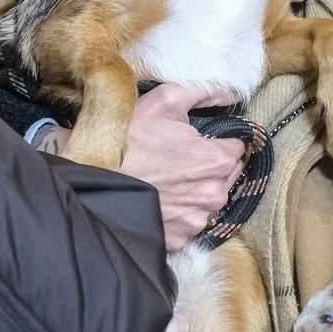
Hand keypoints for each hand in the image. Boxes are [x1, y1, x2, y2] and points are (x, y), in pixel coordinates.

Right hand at [66, 83, 242, 250]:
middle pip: (227, 176)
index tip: (201, 139)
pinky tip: (161, 198)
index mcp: (216, 161)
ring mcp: (196, 220)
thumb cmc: (131, 135)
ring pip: (209, 202)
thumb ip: (208, 92)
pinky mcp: (179, 239)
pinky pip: (189, 223)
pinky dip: (180, 213)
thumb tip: (234, 92)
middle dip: (211, 166)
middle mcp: (213, 195)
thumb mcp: (168, 100)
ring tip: (169, 179)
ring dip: (197, 191)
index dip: (220, 140)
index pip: (237, 148)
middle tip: (181, 157)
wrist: (94, 173)